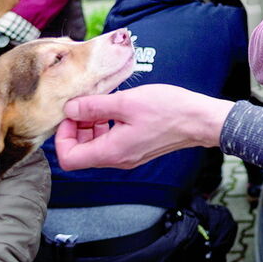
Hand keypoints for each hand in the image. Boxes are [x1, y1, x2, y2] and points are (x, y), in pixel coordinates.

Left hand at [55, 84, 235, 170]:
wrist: (200, 120)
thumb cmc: (168, 110)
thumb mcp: (127, 102)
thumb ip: (94, 107)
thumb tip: (70, 109)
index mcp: (111, 152)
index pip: (69, 159)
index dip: (62, 136)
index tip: (71, 114)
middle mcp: (118, 160)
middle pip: (80, 153)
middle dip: (76, 129)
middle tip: (83, 105)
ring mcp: (128, 156)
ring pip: (95, 147)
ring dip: (90, 126)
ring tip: (100, 103)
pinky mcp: (137, 149)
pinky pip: (111, 142)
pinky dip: (105, 127)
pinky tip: (115, 108)